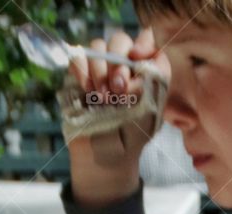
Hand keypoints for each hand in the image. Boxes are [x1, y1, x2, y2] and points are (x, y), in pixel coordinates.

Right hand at [67, 28, 170, 206]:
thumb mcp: (152, 109)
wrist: (106, 154)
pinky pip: (78, 57)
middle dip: (118, 64)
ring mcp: (100, 67)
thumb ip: (154, 80)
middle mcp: (122, 63)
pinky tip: (88, 90)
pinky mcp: (80, 74)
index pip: (146, 40)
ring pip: (98, 46)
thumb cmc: (132, 135)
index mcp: (144, 68)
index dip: (142, 43)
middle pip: (119, 40)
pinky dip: (82, 70)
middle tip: (118, 90)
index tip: (137, 58)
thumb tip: (140, 59)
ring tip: (103, 98)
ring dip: (100, 70)